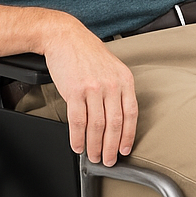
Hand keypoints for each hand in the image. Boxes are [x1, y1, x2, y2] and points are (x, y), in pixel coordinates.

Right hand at [41, 16, 138, 164]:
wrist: (64, 36)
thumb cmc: (87, 52)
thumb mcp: (112, 67)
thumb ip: (117, 90)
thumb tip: (118, 118)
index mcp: (125, 80)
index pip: (131, 115)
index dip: (128, 136)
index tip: (125, 149)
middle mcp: (112, 85)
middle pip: (115, 124)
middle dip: (111, 147)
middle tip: (108, 160)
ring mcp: (93, 88)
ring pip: (96, 126)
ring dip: (94, 146)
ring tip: (93, 156)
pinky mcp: (75, 91)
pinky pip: (78, 121)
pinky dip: (78, 137)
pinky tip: (78, 145)